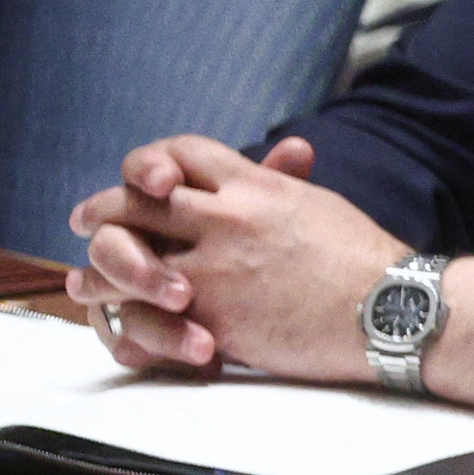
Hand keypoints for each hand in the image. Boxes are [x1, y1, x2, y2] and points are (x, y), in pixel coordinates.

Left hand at [65, 135, 401, 380]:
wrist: (389, 310)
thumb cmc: (364, 261)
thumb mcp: (319, 203)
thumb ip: (284, 181)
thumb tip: (285, 154)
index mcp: (256, 184)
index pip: (182, 151)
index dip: (150, 162)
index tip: (139, 181)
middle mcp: (227, 217)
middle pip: (136, 200)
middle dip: (102, 211)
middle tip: (84, 222)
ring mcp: (215, 266)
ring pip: (125, 256)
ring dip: (100, 270)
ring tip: (88, 282)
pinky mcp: (213, 314)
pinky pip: (146, 312)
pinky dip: (126, 319)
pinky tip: (117, 323)